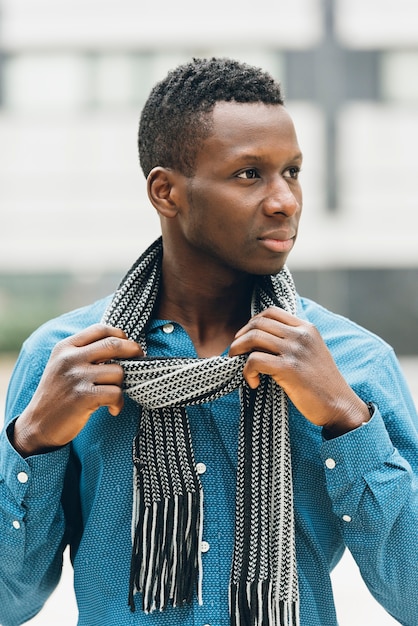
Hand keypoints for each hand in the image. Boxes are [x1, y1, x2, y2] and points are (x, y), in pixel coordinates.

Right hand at [13, 324, 142, 455]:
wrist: (38, 425)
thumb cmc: (58, 394)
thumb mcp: (62, 365)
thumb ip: (84, 352)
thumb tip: (121, 344)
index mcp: (65, 347)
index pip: (100, 329)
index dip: (120, 334)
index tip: (128, 344)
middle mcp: (69, 358)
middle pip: (114, 345)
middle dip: (133, 351)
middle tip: (140, 359)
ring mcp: (76, 377)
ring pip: (118, 372)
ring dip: (122, 385)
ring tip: (114, 394)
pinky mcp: (83, 397)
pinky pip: (116, 393)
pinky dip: (119, 403)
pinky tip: (113, 409)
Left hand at [229, 307, 369, 435]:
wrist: (340, 406)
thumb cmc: (322, 384)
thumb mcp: (312, 352)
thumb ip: (293, 341)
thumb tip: (260, 340)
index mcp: (307, 328)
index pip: (271, 311)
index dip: (252, 322)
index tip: (245, 337)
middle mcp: (301, 335)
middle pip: (258, 323)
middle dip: (240, 336)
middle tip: (235, 351)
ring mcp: (295, 351)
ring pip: (253, 338)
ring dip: (238, 350)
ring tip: (237, 364)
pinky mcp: (289, 369)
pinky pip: (255, 361)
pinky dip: (247, 372)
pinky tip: (253, 383)